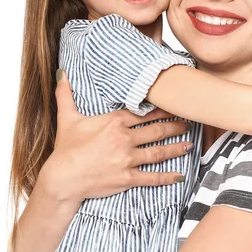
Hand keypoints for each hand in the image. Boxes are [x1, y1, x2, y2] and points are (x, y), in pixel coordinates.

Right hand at [38, 69, 192, 205]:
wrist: (62, 178)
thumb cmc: (65, 149)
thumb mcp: (67, 118)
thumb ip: (66, 95)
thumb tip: (62, 73)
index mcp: (114, 122)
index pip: (144, 113)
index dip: (161, 110)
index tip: (174, 106)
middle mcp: (124, 138)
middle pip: (156, 130)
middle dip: (175, 126)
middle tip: (188, 123)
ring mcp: (127, 159)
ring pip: (158, 152)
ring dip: (176, 148)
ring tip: (189, 145)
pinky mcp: (127, 178)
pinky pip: (152, 177)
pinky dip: (168, 177)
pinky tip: (180, 176)